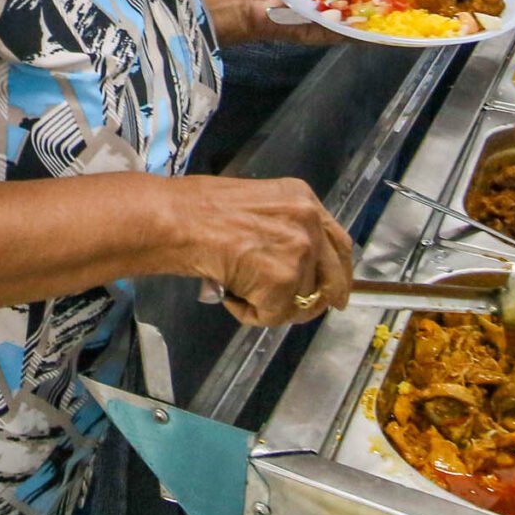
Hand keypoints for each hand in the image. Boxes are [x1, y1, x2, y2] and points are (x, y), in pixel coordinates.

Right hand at [182, 175, 355, 327]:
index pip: (337, 242)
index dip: (338, 271)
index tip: (336, 292)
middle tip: (302, 311)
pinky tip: (229, 295)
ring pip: (299, 300)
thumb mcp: (256, 203)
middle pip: (332, 275)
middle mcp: (309, 222)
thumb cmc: (196, 207)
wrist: (176, 220)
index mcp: (303, 199)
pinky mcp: (283, 280)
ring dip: (270, 304)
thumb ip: (282, 226)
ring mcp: (300, 251)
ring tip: (235, 288)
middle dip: (319, 299)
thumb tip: (288, 259)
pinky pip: (274, 316)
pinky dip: (249, 313)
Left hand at [226, 0, 378, 46]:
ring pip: (361, 20)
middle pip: (367, 2)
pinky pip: (347, 35)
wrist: (250, 1)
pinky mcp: (324, 35)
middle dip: (388, 0)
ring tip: (406, 14)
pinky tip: (383, 30)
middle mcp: (336, 1)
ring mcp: (332, 20)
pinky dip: (363, 34)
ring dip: (380, 17)